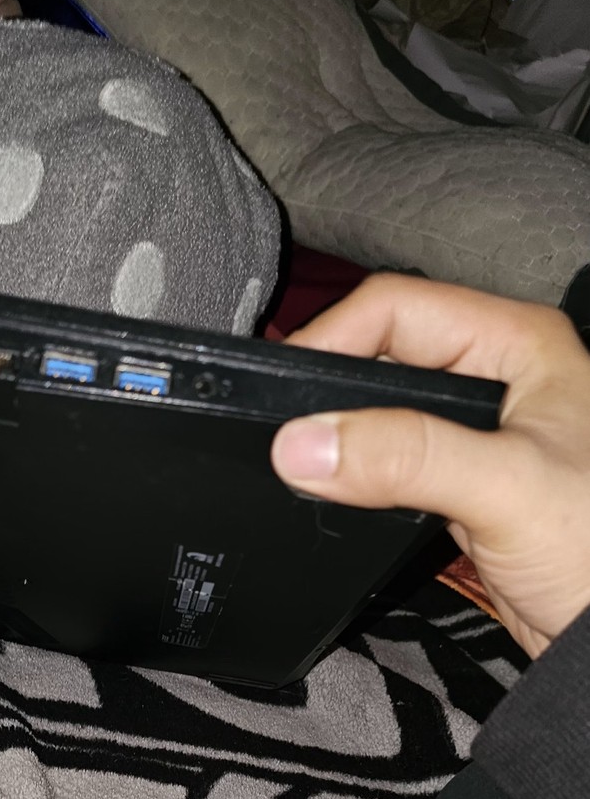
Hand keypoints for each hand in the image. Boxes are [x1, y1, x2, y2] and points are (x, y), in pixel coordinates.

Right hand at [270, 274, 589, 658]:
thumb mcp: (506, 489)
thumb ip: (405, 458)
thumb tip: (303, 444)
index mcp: (514, 344)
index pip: (395, 309)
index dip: (331, 339)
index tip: (284, 396)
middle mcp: (489, 375)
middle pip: (376, 351)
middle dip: (326, 387)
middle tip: (285, 427)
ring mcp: (467, 429)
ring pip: (374, 406)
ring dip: (337, 430)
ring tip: (301, 456)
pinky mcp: (450, 476)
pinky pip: (381, 454)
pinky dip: (351, 467)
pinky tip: (333, 484)